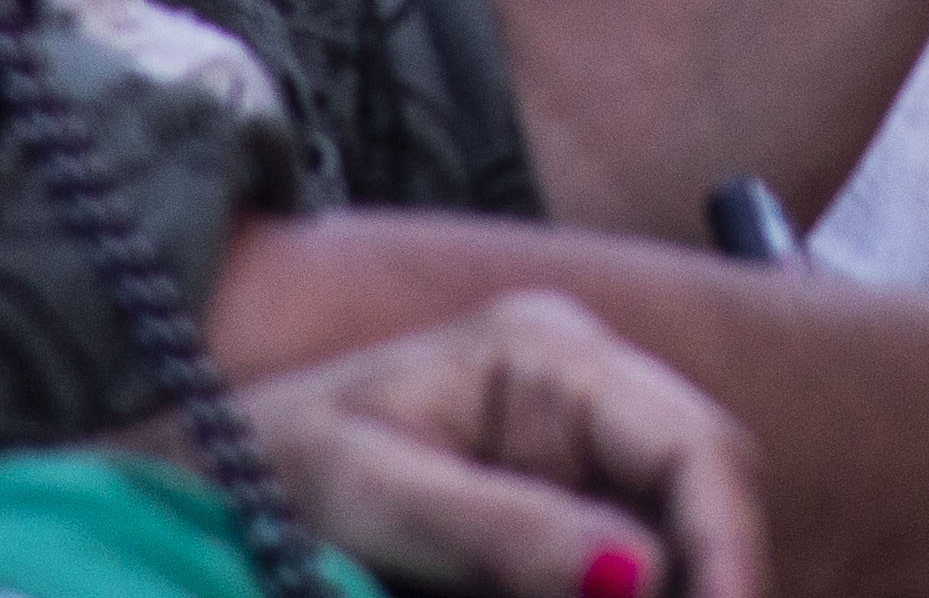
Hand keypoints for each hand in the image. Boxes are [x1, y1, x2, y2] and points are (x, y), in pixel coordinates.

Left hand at [242, 286, 772, 597]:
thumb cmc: (264, 470)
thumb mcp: (364, 497)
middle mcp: (588, 398)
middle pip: (708, 502)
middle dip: (712, 583)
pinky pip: (624, 573)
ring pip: (678, 550)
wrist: (196, 491)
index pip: (698, 447)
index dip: (732, 550)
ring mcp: (580, 460)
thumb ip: (499, 530)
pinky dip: (625, 594)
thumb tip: (639, 576)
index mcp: (549, 354)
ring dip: (675, 588)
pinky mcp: (560, 524)